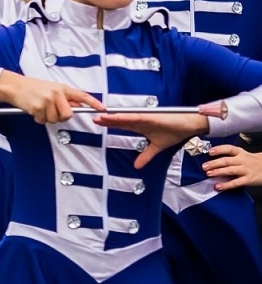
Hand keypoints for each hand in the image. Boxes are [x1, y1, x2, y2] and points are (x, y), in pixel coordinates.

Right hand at [0, 71, 103, 123]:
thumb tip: (78, 106)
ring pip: (55, 119)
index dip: (94, 102)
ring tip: (40, 108)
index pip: (82, 96)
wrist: (16, 86)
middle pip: (68, 114)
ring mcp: (47, 100)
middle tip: (52, 112)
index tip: (103, 108)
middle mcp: (57, 93)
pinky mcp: (38, 107)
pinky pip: (43, 121)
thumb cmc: (33, 88)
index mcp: (63, 88)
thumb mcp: (52, 89)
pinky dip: (38, 119)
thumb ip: (66, 98)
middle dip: (61, 117)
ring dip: (47, 118)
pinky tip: (34, 110)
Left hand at [92, 110, 207, 168]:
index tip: (97, 123)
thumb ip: (146, 156)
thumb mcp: (157, 147)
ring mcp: (146, 118)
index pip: (122, 125)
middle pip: (121, 120)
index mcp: (141, 126)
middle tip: (93, 119)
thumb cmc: (175, 132)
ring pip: (126, 118)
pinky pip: (137, 118)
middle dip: (107, 120)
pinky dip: (127, 118)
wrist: (190, 126)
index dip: (110, 124)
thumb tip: (137, 167)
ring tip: (100, 117)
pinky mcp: (153, 117)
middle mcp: (141, 120)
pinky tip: (116, 117)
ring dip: (113, 117)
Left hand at [203, 144, 261, 189]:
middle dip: (214, 163)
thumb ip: (229, 156)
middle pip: (227, 160)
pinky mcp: (248, 179)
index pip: (229, 149)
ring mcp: (245, 170)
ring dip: (218, 172)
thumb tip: (210, 159)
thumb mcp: (242, 155)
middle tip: (204, 166)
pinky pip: (236, 182)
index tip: (210, 152)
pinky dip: (226, 185)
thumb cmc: (250, 161)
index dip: (219, 150)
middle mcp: (242, 160)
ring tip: (208, 174)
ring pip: (230, 170)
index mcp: (240, 153)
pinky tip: (218, 186)